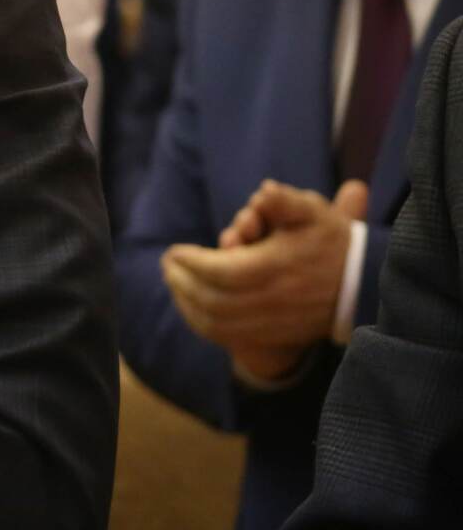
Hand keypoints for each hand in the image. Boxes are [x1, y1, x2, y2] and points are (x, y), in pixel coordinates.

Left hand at [161, 180, 366, 375]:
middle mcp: (273, 300)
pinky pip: (228, 338)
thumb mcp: (313, 213)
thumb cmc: (331, 242)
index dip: (192, 263)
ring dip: (186, 303)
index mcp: (277, 268)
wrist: (363, 285)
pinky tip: (189, 307)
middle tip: (167, 265)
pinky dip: (201, 324)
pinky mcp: (275, 337)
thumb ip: (285, 201)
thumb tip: (264, 191)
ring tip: (172, 283)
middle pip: (213, 299)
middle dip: (182, 281)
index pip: (222, 271)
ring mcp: (274, 323)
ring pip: (217, 322)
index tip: (173, 252)